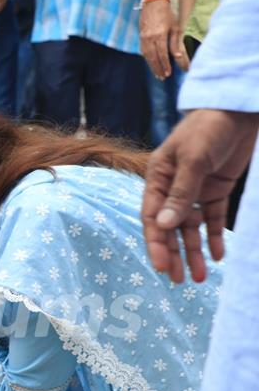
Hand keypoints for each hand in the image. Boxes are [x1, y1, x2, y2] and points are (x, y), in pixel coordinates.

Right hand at [140, 0, 181, 79]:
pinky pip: (143, 52)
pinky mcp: (141, 38)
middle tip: (162, 78)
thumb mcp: (175, 27)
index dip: (165, 65)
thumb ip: (175, 42)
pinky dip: (147, 60)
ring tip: (157, 74)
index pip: (162, 54)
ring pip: (147, 56)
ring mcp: (144, 39)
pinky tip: (151, 64)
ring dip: (152, 66)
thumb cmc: (167, 15)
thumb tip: (177, 56)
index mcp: (159, 36)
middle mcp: (150, 39)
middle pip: (153, 58)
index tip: (168, 73)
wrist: (153, 4)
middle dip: (158, 69)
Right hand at [142, 109, 258, 282]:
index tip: (161, 267)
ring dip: (193, 252)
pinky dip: (214, 238)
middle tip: (178, 280)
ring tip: (198, 278)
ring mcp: (193, 190)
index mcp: (157, 178)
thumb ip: (179, 194)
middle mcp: (171, 188)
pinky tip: (218, 257)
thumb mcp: (193, 160)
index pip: (152, 217)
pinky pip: (211, 219)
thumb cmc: (208, 128)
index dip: (155, 243)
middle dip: (174, 254)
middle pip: (169, 228)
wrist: (238, 110)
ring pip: (190, 228)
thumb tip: (163, 226)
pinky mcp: (214, 191)